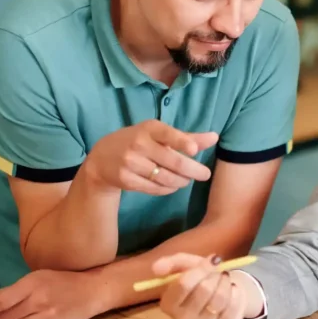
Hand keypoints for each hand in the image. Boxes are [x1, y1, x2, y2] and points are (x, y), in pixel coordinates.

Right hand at [86, 120, 218, 195]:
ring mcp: (131, 163)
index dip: (181, 142)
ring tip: (186, 180)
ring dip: (181, 181)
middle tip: (205, 174)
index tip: (194, 149)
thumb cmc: (139, 142)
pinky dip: (167, 189)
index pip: (168, 134)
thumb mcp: (158, 134)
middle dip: (192, 170)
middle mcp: (139, 144)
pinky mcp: (126, 180)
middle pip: (172, 162)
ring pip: (165, 178)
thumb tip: (214, 137)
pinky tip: (172, 186)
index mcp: (149, 129)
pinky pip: (154, 188)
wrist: (102, 158)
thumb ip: (187, 137)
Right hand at [152, 253, 260, 318]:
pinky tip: (231, 292)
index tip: (212, 260)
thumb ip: (172, 263)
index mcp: (168, 304)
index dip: (201, 268)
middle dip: (214, 275)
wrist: (220, 297)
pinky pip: (233, 305)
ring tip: (224, 280)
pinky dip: (236, 293)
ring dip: (225, 282)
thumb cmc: (199, 281)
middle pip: (204, 289)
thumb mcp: (186, 266)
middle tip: (217, 273)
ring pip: (220, 297)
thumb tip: (155, 268)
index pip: (184, 283)